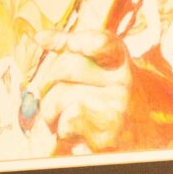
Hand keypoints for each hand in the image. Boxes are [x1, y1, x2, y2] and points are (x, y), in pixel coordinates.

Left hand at [26, 29, 135, 154]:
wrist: (132, 137)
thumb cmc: (101, 99)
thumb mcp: (92, 69)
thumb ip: (68, 50)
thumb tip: (39, 36)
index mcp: (117, 60)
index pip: (106, 45)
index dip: (88, 41)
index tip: (73, 43)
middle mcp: (123, 79)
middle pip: (65, 70)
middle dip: (48, 83)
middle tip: (55, 96)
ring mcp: (117, 105)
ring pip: (61, 97)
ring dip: (50, 111)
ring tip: (63, 117)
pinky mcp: (109, 130)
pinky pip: (67, 120)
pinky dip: (61, 128)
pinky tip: (75, 131)